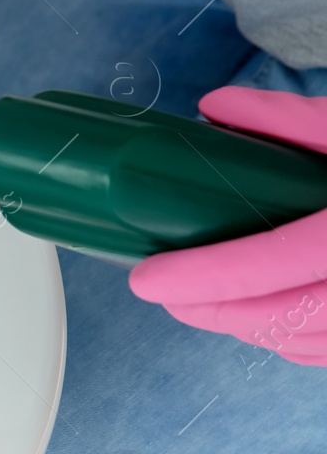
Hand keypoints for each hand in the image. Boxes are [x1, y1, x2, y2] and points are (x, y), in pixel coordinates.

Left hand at [130, 86, 326, 363]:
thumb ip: (291, 121)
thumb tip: (212, 110)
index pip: (274, 264)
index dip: (205, 277)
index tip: (147, 279)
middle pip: (280, 317)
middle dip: (212, 309)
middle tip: (163, 292)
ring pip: (305, 343)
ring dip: (246, 327)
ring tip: (200, 302)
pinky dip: (290, 339)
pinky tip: (262, 318)